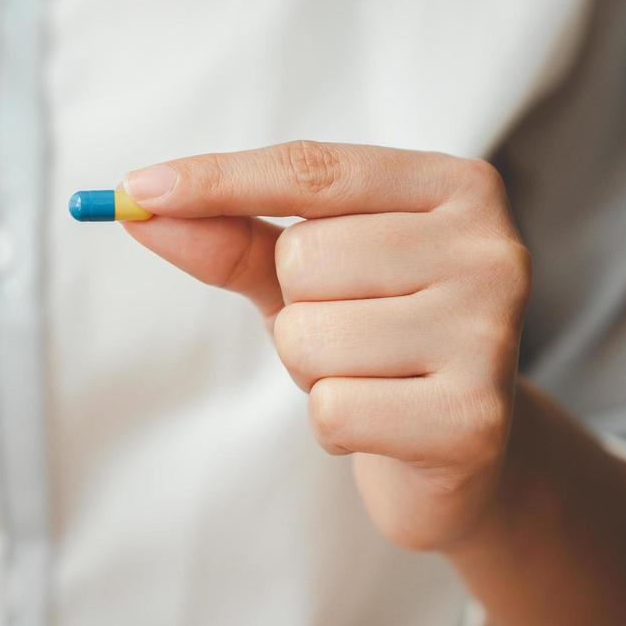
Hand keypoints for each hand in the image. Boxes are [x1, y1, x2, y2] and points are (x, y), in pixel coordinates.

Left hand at [119, 141, 528, 551]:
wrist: (460, 456)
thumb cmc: (377, 345)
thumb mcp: (305, 280)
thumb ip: (231, 239)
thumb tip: (140, 208)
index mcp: (458, 190)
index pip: (315, 169)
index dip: (219, 179)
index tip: (135, 187)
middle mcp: (490, 250)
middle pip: (305, 259)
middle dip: (297, 308)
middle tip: (352, 338)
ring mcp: (489, 334)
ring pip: (310, 338)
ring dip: (312, 372)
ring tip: (368, 380)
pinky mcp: (471, 419)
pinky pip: (331, 409)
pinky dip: (333, 426)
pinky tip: (381, 425)